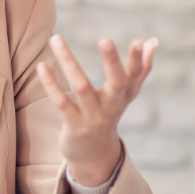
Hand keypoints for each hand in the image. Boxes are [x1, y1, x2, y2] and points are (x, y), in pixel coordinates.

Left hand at [36, 35, 155, 186]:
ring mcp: (93, 116)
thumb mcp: (127, 94)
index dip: (138, 60)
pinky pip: (61, 102)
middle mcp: (112, 105)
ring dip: (68, 61)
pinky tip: (41, 66)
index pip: (135, 75)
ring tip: (56, 38)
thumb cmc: (110, 114)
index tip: (138, 41)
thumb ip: (141, 68)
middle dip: (112, 61)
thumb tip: (153, 40)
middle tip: (105, 39)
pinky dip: (51, 84)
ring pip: (82, 86)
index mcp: (125, 95)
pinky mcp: (74, 125)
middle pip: (116, 82)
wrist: (94, 155)